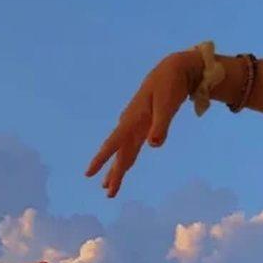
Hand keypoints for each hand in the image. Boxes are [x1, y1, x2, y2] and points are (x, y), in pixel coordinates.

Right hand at [85, 51, 202, 197]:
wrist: (173, 69)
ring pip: (124, 151)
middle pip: (119, 153)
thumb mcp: (168, 103)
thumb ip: (161, 124)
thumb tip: (153, 145)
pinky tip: (123, 162)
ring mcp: (135, 124)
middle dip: (113, 174)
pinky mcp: (142, 123)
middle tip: (108, 193)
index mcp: (133, 119)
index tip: (89, 173)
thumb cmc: (171, 84)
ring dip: (118, 168)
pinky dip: (126, 157)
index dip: (102, 159)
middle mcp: (130, 123)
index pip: (114, 143)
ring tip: (108, 186)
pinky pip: (131, 145)